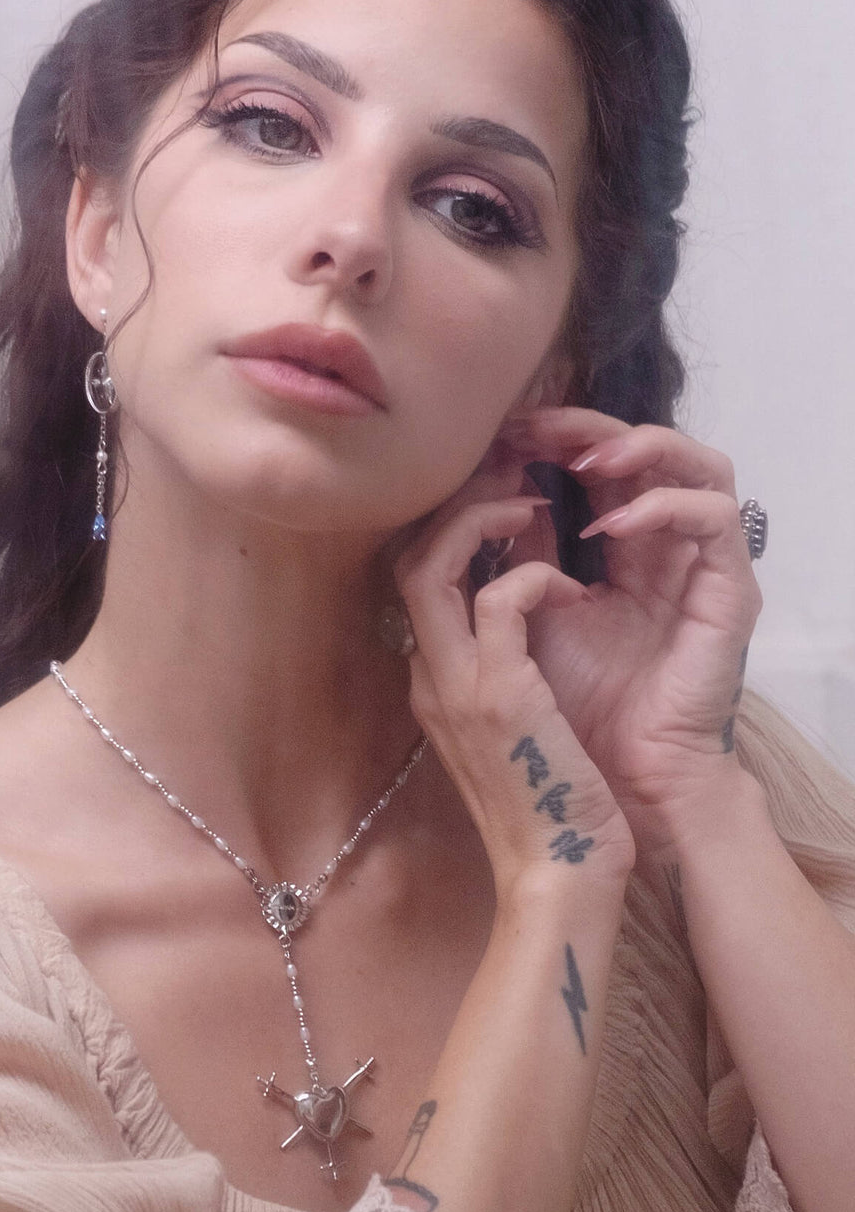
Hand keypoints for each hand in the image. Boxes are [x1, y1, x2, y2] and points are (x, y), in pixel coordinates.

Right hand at [393, 469, 636, 900]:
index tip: (499, 507)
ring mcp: (456, 684)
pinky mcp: (499, 693)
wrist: (559, 873)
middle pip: (405, 561)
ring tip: (527, 507)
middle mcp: (430, 677)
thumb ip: (499, 671)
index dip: (449, 532)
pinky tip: (569, 584)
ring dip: (479, 521)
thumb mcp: (511, 726)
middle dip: (452, 510)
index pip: (415, 584)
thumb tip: (512, 615)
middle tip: (508, 483)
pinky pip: (500, 597)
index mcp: (433, 683)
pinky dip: (532, 573)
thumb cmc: (549, 804)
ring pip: (430, 566)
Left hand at [500, 406, 762, 829]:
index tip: (499, 435)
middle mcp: (669, 549)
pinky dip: (663, 506)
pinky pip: (716, 518)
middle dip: (586, 426)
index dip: (551, 440)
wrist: (618, 785)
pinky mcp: (730, 592)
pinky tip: (608, 525)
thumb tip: (482, 497)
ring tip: (583, 458)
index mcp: (621, 551)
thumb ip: (516, 560)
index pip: (597, 465)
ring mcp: (703, 567)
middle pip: (647, 449)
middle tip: (530, 426)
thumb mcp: (528, 619)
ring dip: (638, 447)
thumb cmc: (573, 712)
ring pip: (700, 463)